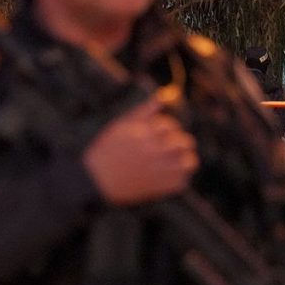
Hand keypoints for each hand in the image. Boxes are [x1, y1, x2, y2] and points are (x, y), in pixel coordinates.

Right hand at [83, 97, 198, 204]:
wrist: (95, 180)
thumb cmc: (107, 150)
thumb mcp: (121, 126)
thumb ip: (143, 111)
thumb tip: (163, 96)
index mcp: (145, 134)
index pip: (169, 125)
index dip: (166, 128)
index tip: (158, 134)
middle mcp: (155, 151)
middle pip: (184, 142)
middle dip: (178, 142)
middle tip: (168, 147)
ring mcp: (160, 170)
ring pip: (189, 162)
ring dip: (184, 159)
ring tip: (172, 161)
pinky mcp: (161, 187)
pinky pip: (181, 180)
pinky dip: (177, 177)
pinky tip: (163, 176)